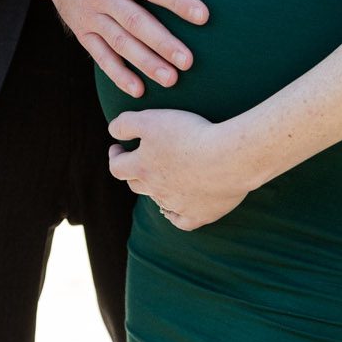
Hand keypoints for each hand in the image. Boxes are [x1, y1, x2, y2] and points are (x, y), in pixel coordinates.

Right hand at [7, 0, 207, 98]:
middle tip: (189, 61)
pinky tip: (137, 88)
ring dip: (144, 63)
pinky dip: (116, 73)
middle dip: (162, 43)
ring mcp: (90, 13)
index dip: (177, 1)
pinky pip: (99, 54)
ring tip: (171, 79)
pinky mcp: (80, 28)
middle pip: (136, 22)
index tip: (203, 15)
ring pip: (119, 43)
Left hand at [107, 108, 251, 230]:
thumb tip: (112, 132)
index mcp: (142, 167)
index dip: (115, 156)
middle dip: (133, 172)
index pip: (116, 167)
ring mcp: (177, 205)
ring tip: (161, 178)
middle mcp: (156, 189)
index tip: (118, 148)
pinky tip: (177, 207)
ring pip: (158, 201)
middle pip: (135, 185)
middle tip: (138, 160)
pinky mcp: (199, 215)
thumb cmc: (190, 135)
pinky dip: (176, 214)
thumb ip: (125, 124)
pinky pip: (181, 221)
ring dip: (155, 190)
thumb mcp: (151, 120)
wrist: (229, 158)